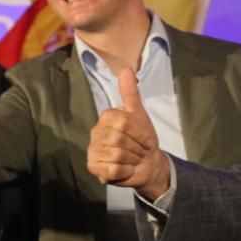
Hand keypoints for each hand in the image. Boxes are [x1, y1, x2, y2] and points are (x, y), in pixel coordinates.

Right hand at [87, 68, 169, 200]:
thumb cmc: (143, 140)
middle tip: (140, 150)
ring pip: (116, 155)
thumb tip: (126, 69)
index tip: (145, 139)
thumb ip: (131, 94)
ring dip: (132, 160)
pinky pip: (112, 170)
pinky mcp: (93, 167)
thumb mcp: (140, 115)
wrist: (148, 165)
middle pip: (119, 139)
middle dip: (136, 148)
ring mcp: (93, 150)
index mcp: (106, 118)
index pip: (123, 122)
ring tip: (133, 159)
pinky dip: (125, 171)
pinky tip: (126, 169)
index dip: (139, 133)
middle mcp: (96, 133)